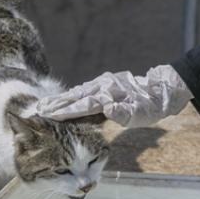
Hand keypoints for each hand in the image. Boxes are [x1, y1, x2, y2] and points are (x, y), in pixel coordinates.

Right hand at [37, 65, 192, 127]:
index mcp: (110, 94)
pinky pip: (83, 90)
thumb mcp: (142, 114)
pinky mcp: (104, 84)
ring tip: (44, 106)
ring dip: (61, 99)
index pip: (84, 104)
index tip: (50, 115)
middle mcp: (103, 86)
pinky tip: (62, 100)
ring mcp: (103, 83)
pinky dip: (70, 96)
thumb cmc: (151, 106)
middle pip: (76, 95)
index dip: (66, 110)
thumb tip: (108, 109)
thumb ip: (124, 113)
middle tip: (38, 110)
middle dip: (56, 103)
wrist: (161, 90)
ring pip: (78, 92)